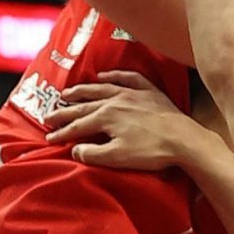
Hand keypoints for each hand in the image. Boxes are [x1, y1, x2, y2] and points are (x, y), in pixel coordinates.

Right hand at [47, 72, 194, 171]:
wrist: (184, 140)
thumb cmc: (150, 151)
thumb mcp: (117, 158)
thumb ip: (92, 154)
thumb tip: (74, 149)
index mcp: (106, 117)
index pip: (77, 125)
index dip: (62, 133)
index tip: (49, 138)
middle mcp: (115, 100)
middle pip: (84, 105)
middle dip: (65, 111)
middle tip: (49, 115)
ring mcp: (133, 93)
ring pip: (102, 88)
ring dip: (83, 90)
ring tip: (69, 92)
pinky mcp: (149, 92)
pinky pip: (128, 78)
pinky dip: (114, 75)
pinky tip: (105, 76)